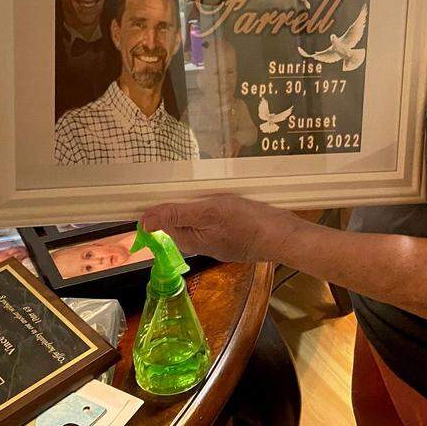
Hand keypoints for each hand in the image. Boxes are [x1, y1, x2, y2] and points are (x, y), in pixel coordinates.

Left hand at [140, 195, 299, 263]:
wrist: (283, 236)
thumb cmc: (246, 222)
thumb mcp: (208, 213)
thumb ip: (177, 215)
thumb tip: (143, 222)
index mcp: (190, 240)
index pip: (164, 224)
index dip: (160, 206)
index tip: (160, 187)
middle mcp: (201, 243)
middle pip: (181, 222)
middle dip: (179, 203)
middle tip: (185, 182)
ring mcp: (219, 241)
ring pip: (199, 221)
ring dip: (198, 204)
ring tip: (204, 186)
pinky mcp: (234, 236)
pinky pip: (216, 221)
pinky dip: (215, 208)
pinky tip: (223, 197)